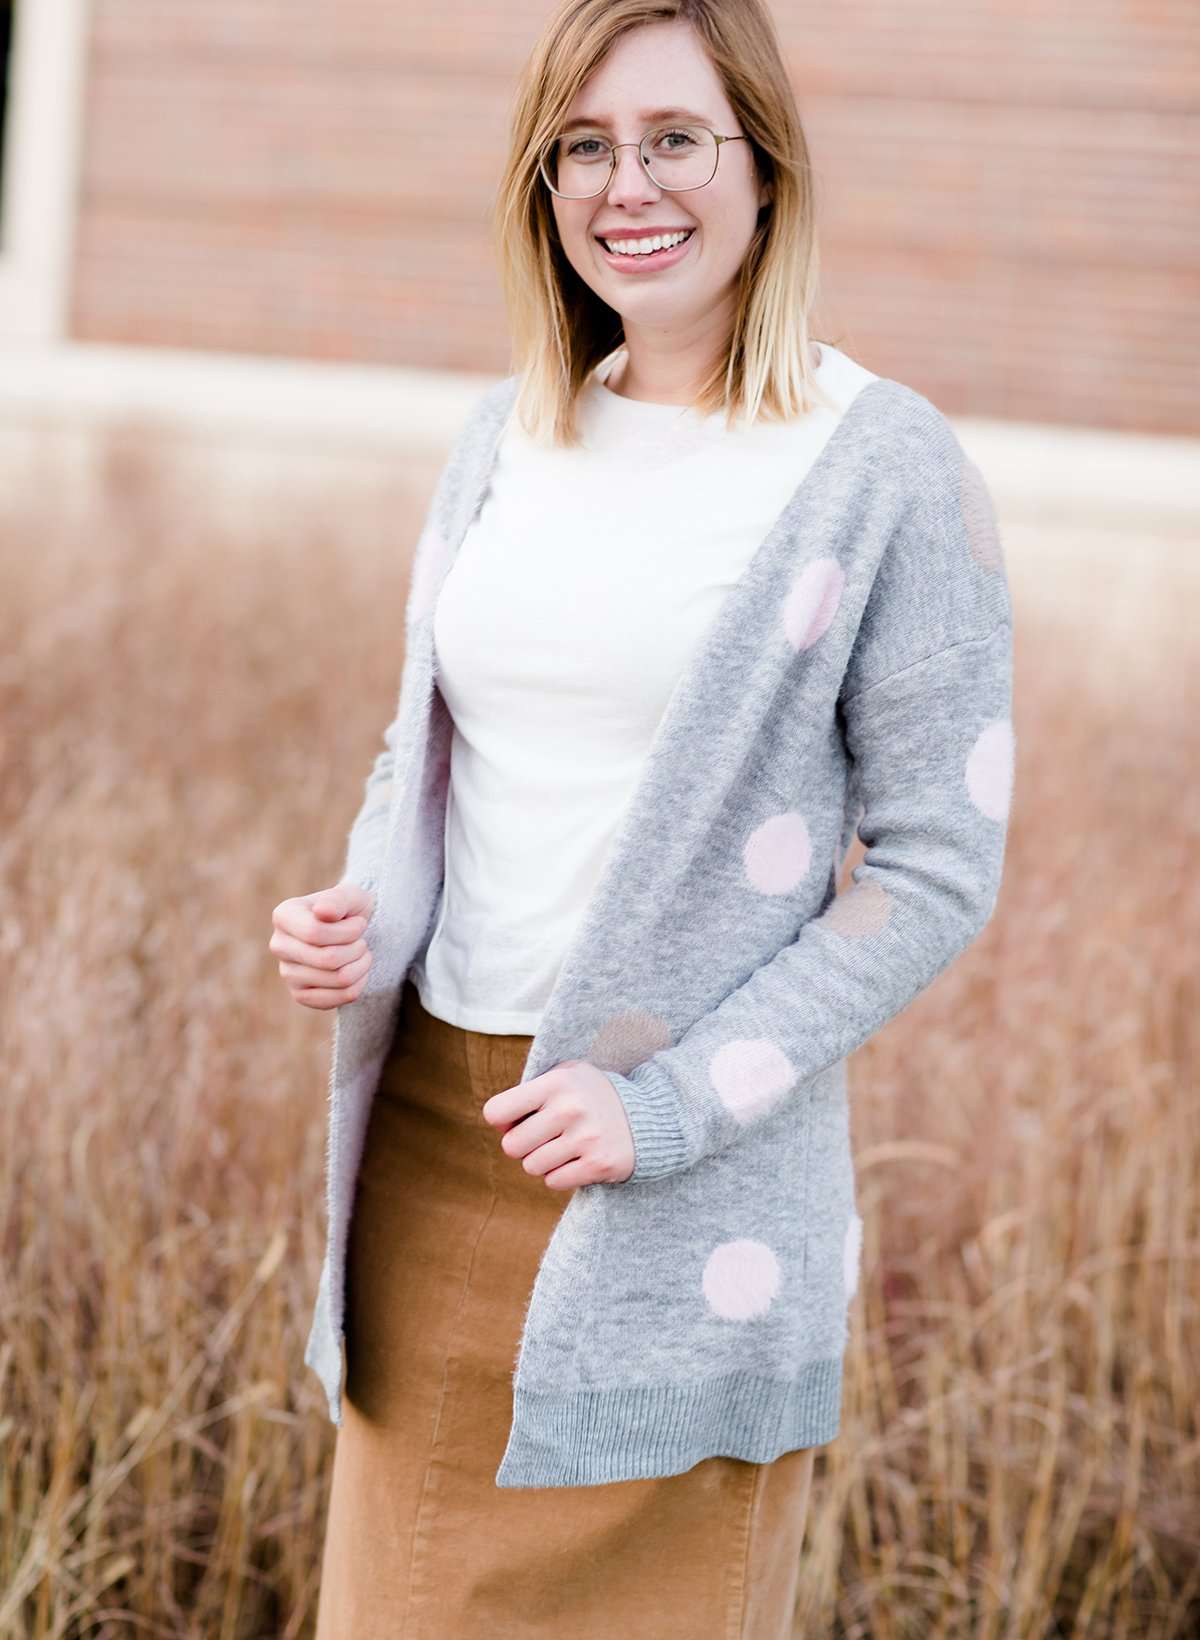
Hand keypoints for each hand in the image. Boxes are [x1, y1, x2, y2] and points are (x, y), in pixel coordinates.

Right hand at [270, 881, 375, 1009]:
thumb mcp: (349, 896)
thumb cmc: (348, 911)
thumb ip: (337, 900)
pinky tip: (357, 971)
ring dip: (361, 965)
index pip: (315, 933)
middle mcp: (279, 945)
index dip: (349, 931)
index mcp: (283, 916)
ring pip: (338, 979)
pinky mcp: (300, 995)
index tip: (360, 923)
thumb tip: (322, 911)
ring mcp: (287, 973)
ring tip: (361, 953)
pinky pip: (338, 999)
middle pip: (328, 959)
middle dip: (357, 949)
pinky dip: (358, 985)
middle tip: (362, 941)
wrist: (352, 932)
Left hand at [481, 1059, 635, 1189]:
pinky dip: (561, 1175)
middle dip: (523, 1145)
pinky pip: (554, 1182)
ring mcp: (585, 1138)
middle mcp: (569, 1109)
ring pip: (531, 1167)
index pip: (496, 1111)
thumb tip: (499, 1125)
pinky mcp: (598, 1165)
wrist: (650, 1116)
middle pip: (511, 1146)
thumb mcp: (566, 1076)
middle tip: (544, 1137)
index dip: (501, 1120)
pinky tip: (577, 1159)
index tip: (516, 1120)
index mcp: (556, 1083)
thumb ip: (529, 1092)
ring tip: (564, 1147)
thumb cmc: (594, 1096)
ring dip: (543, 1161)